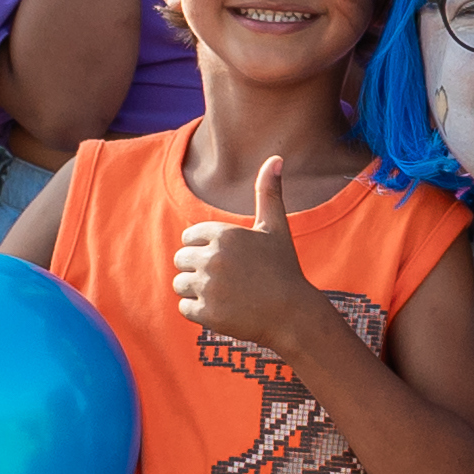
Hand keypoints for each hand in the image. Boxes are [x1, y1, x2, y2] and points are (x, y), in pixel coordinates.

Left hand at [175, 161, 322, 361]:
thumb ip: (269, 193)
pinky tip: (223, 311)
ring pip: (180, 284)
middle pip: (180, 260)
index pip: (188, 238)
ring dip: (196, 291)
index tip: (228, 261)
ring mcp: (208, 287)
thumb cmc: (284, 269)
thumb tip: (275, 158)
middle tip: (226, 281)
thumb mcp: (276, 228)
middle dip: (198, 270)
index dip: (205, 250)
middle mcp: (213, 258)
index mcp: (224, 234)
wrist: (293, 315)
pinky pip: (184, 308)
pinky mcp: (206, 313)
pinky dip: (200, 312)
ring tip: (224, 296)